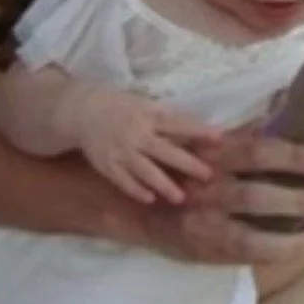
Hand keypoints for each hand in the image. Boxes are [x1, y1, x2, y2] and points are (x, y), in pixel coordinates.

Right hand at [67, 86, 220, 204]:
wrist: (83, 110)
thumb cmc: (122, 107)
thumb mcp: (144, 104)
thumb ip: (165, 117)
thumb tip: (196, 128)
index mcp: (148, 115)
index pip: (178, 123)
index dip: (199, 130)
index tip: (220, 138)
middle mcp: (136, 134)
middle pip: (165, 151)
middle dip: (187, 164)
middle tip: (208, 175)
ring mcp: (121, 151)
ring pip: (145, 170)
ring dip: (164, 184)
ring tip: (181, 197)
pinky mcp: (108, 165)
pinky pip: (124, 181)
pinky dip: (137, 190)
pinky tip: (150, 199)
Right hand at [139, 127, 303, 266]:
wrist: (140, 205)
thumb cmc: (183, 166)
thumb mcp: (208, 143)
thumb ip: (245, 131)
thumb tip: (288, 103)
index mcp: (212, 154)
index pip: (256, 152)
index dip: (294, 155)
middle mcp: (209, 187)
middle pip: (257, 194)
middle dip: (300, 197)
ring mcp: (208, 222)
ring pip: (255, 230)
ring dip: (296, 229)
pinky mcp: (209, 248)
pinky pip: (251, 253)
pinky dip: (285, 249)